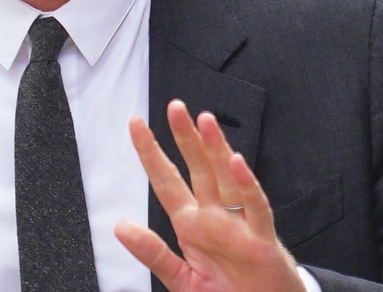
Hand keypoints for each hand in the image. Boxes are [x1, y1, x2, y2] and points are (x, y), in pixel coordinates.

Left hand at [115, 100, 304, 291]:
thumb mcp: (181, 278)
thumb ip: (153, 253)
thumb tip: (120, 227)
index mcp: (192, 225)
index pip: (167, 181)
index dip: (151, 153)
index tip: (135, 124)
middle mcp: (215, 218)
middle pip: (199, 169)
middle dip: (186, 138)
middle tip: (175, 107)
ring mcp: (239, 225)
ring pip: (226, 179)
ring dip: (216, 150)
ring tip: (205, 121)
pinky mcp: (262, 240)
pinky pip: (255, 208)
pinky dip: (247, 186)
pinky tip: (237, 164)